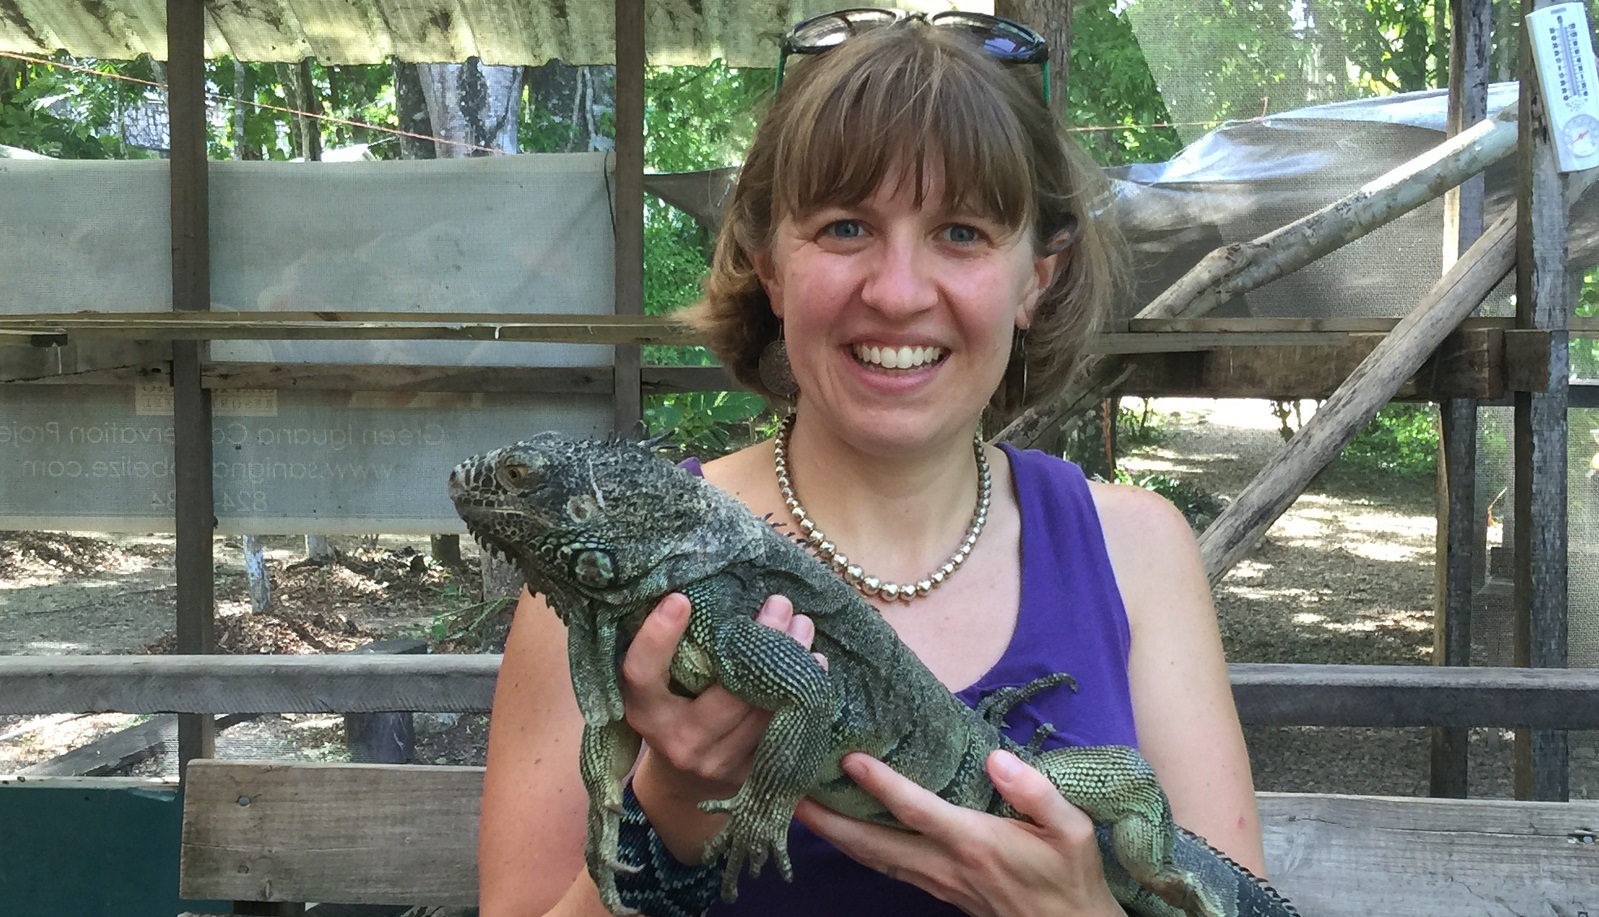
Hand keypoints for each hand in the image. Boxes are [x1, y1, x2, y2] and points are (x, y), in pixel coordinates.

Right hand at [621, 592, 815, 858]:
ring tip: (804, 626)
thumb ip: (673, 653)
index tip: (680, 598)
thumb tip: (707, 585)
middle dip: (759, 644)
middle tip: (780, 603)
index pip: (641, 674)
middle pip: (726, 693)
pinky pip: (783, 731)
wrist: (683, 790)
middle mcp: (677, 741)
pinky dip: (803, 695)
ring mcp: (716, 762)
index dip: (657, 638)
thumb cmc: (671, 715)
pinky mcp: (749, 777)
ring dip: (791, 665)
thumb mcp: (658, 689)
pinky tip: (815, 665)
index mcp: (644, 712)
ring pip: (763, 711)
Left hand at [795, 750, 1126, 916]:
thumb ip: (1036, 792)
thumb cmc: (1072, 877)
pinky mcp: (937, 888)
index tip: (849, 758)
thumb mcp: (1072, 830)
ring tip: (800, 806)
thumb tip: (996, 758)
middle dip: (827, 821)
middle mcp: (946, 864)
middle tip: (788, 792)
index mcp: (975, 842)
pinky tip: (843, 831)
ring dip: (835, 835)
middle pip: (872, 843)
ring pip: (873, 859)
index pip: (916, 810)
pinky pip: (887, 866)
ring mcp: (937, 881)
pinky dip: (858, 848)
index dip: (881, 784)